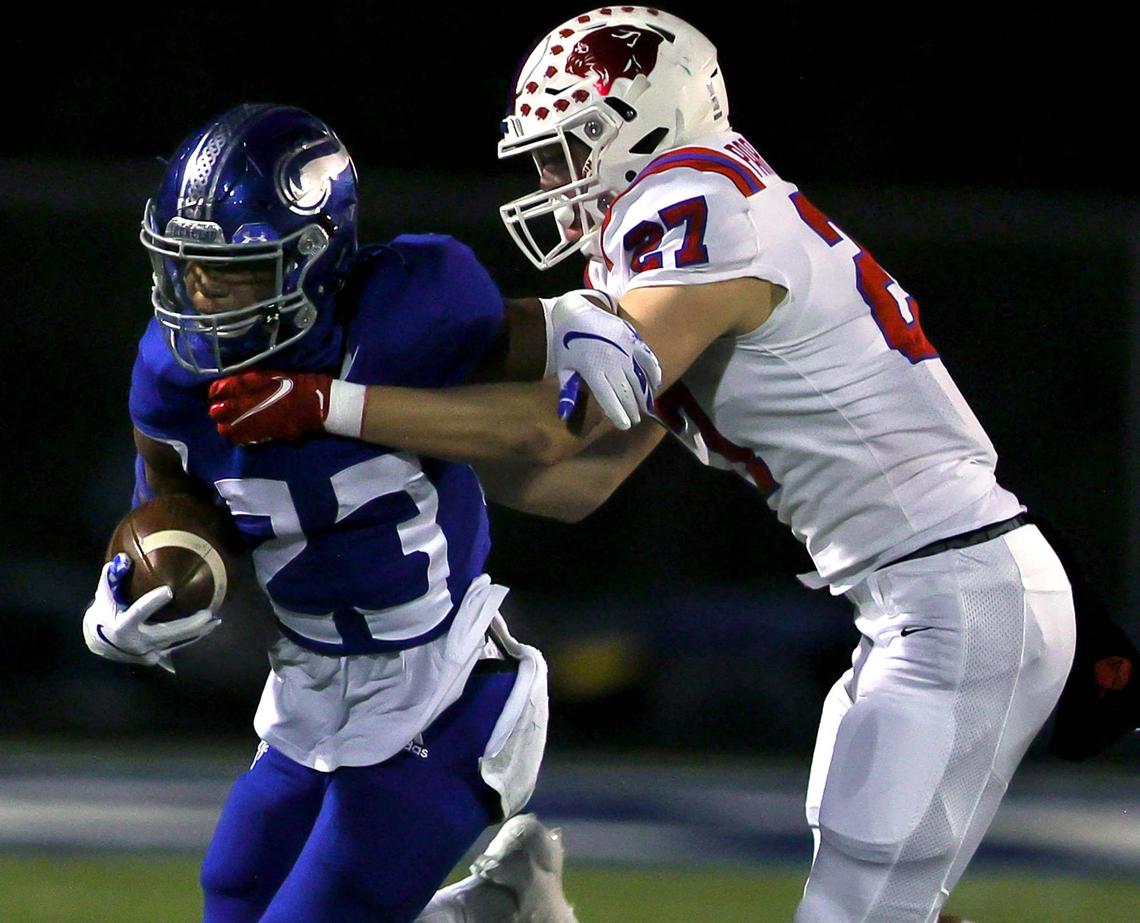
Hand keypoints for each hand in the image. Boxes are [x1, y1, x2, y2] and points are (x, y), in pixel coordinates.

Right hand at [82, 554, 220, 672]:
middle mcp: (136, 642)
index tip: (169, 591)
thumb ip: (110, 579)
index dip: (153, 602)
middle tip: (208, 614)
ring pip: (176, 642)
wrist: (100, 644)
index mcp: (122, 626)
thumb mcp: (103, 597)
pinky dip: (191, 638)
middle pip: (166, 633)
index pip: (138, 612)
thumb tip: (122, 558)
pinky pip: (176, 646)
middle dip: (188, 625)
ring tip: (215, 621)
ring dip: (197, 633)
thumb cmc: (103, 615)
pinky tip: (208, 629)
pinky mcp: (154, 656)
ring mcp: (146, 652)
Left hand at [208, 371, 331, 444]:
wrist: (318, 403)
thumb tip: (225, 387)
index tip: (215, 394)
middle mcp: (248, 404)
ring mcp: (255, 421)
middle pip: (218, 412)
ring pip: (227, 429)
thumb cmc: (296, 385)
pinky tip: (240, 434)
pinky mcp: (264, 435)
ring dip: (225, 425)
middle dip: (217, 411)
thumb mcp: (270, 375)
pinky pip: (243, 439)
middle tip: (220, 410)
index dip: (214, 392)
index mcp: (249, 385)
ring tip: (229, 423)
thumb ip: (247, 381)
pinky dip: (238, 436)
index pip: (218, 389)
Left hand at [546, 290, 661, 429]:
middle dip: (632, 408)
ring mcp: (625, 350)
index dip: (618, 414)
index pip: (610, 399)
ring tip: (645, 407)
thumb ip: (568, 392)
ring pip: (639, 378)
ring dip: (643, 395)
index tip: (625, 425)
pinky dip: (653, 373)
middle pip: (626, 392)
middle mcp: (612, 362)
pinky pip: (647, 359)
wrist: (575, 311)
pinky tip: (656, 384)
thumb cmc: (566, 343)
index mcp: (593, 371)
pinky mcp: (633, 339)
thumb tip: (564, 415)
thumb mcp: (563, 368)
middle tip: (635, 419)